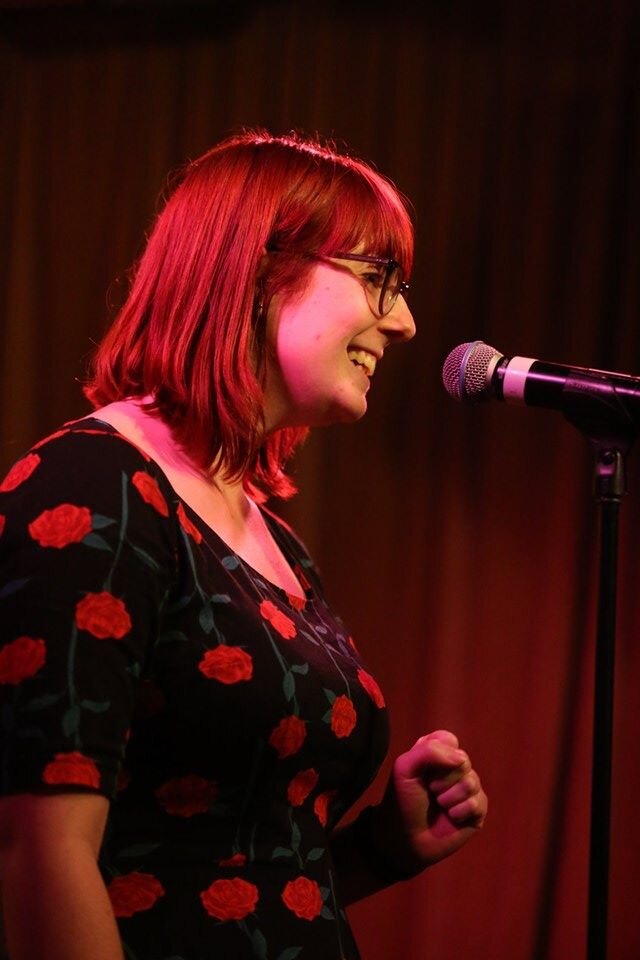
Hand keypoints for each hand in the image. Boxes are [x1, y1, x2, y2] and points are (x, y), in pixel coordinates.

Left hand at [375, 729, 487, 873]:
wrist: (405, 839)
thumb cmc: (403, 801)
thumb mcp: (405, 768)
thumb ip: (429, 751)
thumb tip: (462, 759)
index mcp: (437, 753)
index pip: (449, 740)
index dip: (436, 756)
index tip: (423, 771)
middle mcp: (455, 768)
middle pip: (462, 761)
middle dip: (442, 780)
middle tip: (430, 791)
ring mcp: (468, 789)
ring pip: (471, 782)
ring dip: (449, 798)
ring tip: (439, 806)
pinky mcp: (477, 810)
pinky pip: (478, 803)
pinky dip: (459, 812)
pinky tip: (451, 818)